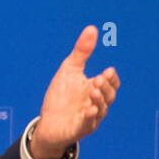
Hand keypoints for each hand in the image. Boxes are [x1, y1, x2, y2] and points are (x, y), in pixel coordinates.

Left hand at [31, 25, 119, 158]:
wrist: (47, 122)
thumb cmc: (60, 97)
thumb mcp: (69, 70)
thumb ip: (82, 52)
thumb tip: (91, 28)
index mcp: (95, 90)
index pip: (111, 84)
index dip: (111, 79)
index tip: (108, 71)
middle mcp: (96, 105)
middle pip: (109, 97)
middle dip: (106, 87)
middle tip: (99, 78)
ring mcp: (89, 119)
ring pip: (100, 111)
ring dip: (99, 101)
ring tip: (93, 90)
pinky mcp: (78, 130)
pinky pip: (87, 125)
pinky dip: (89, 118)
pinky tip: (88, 110)